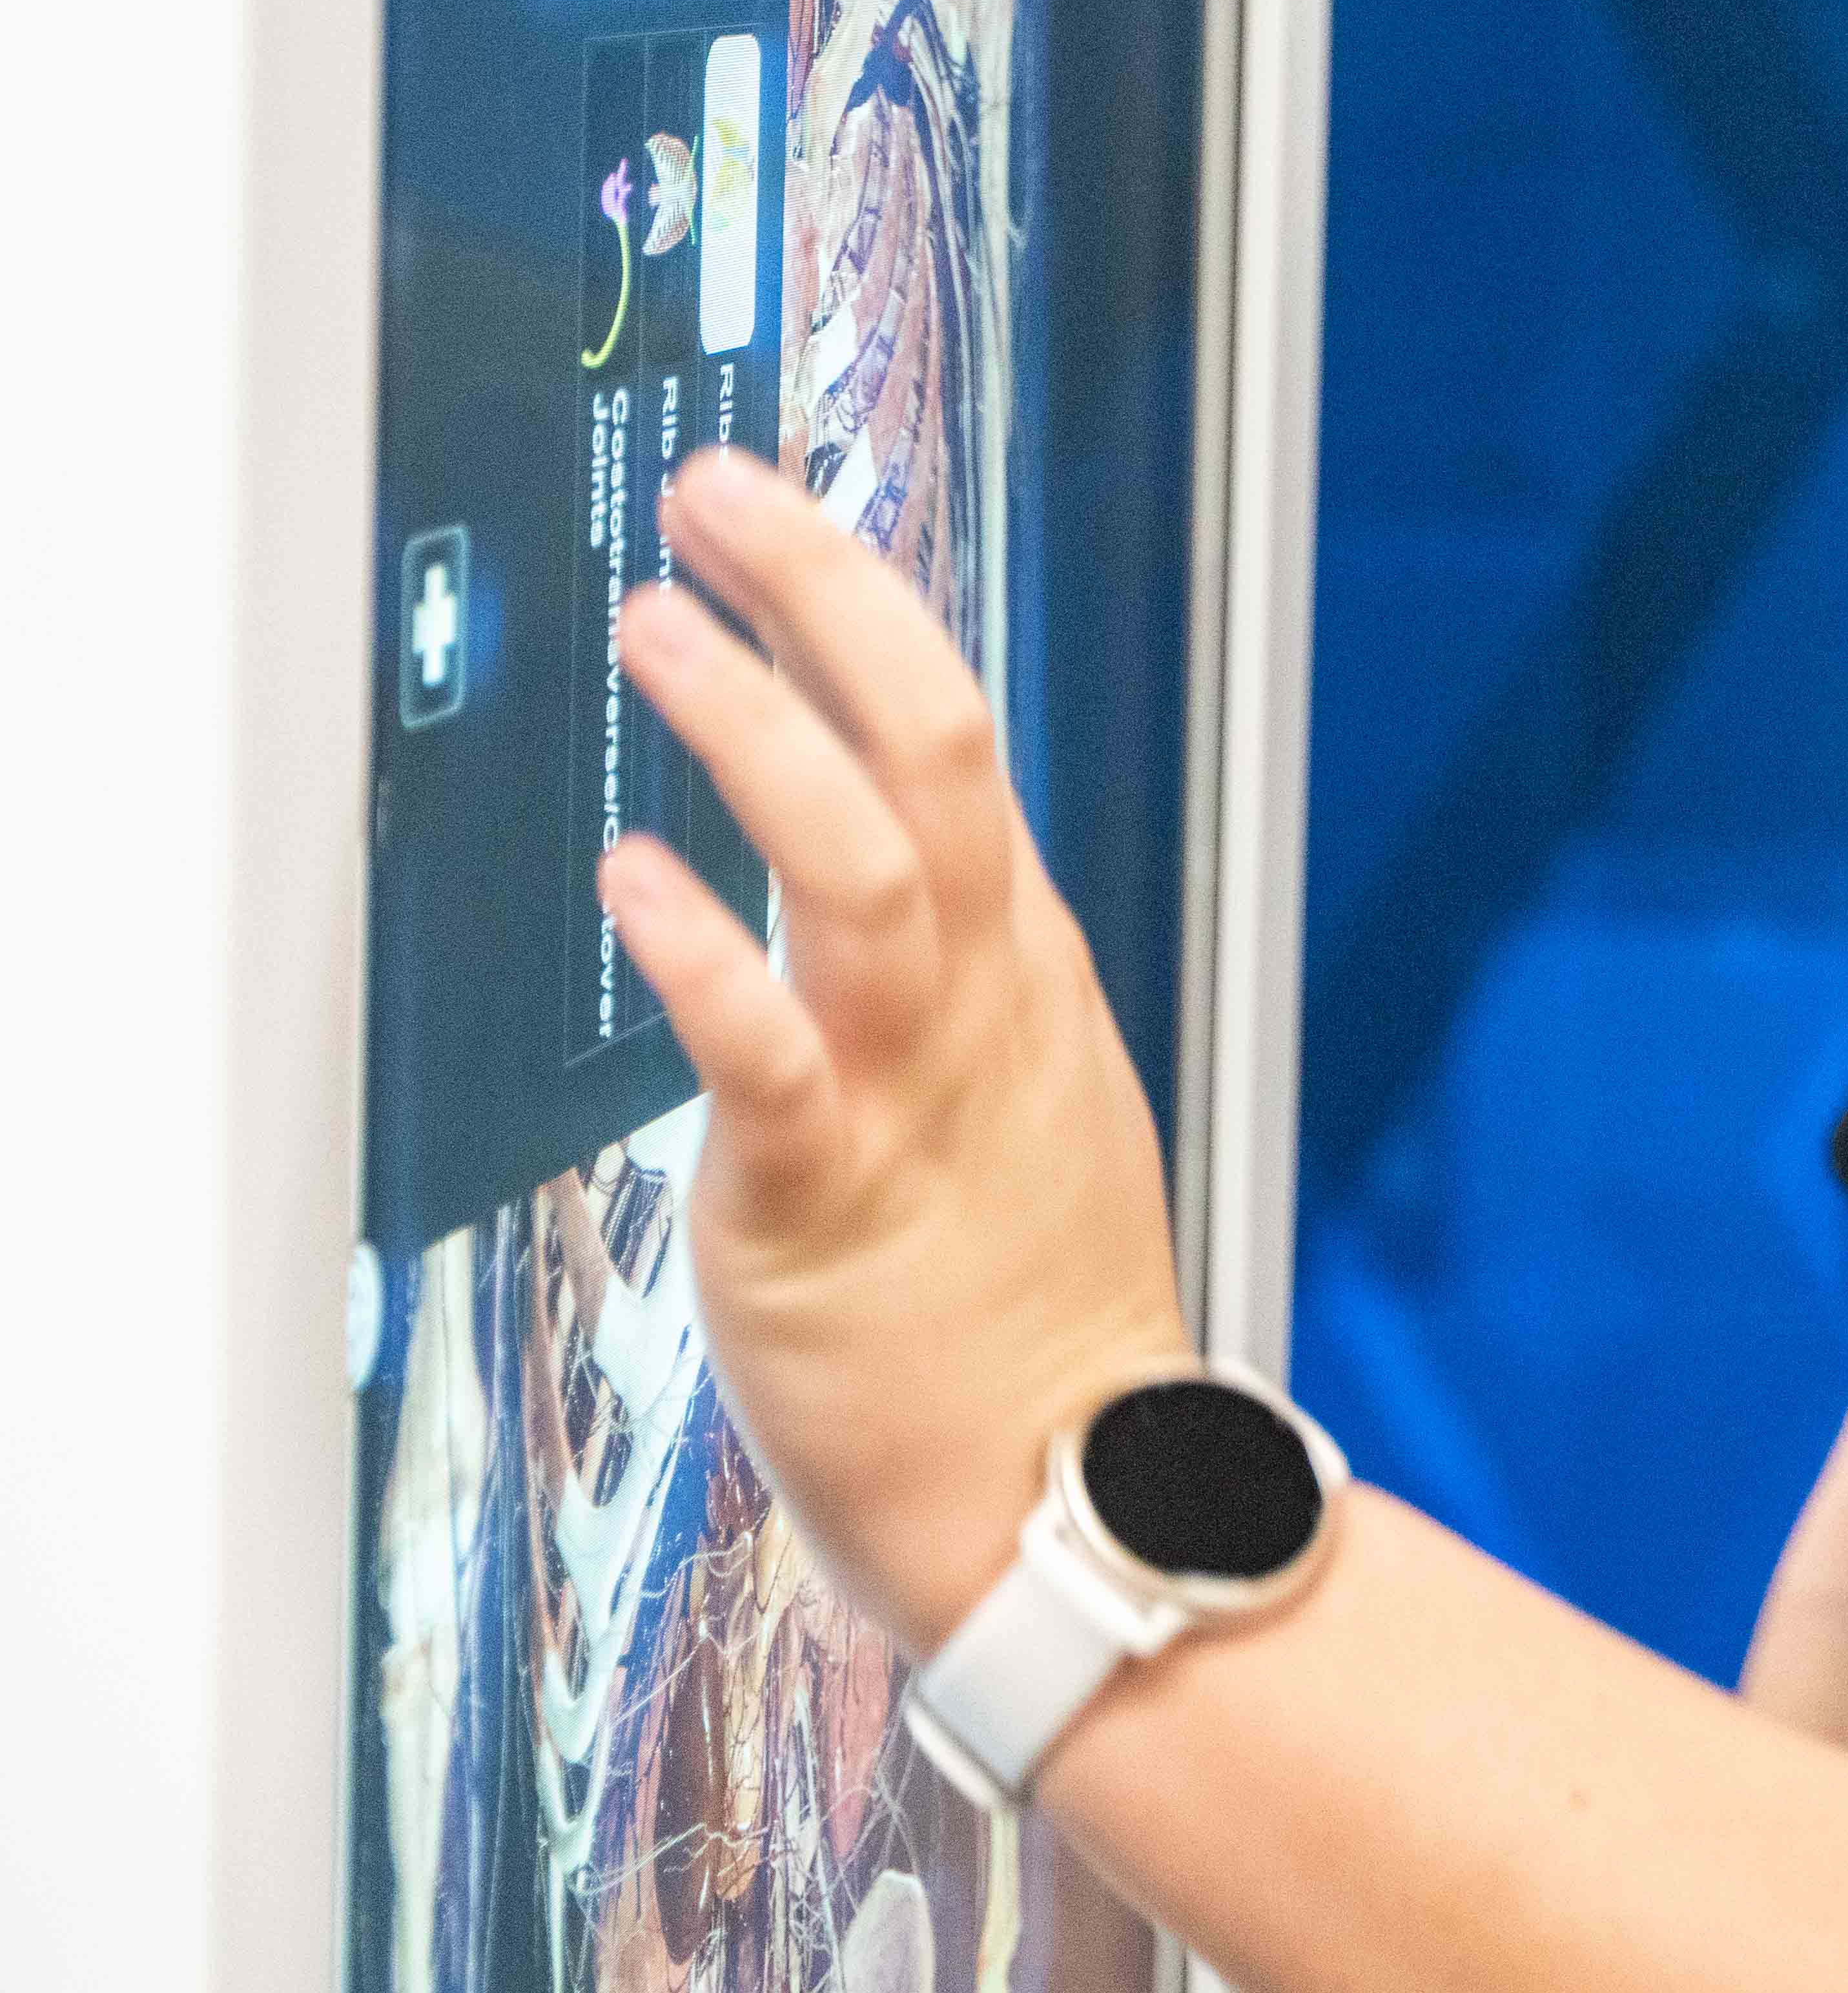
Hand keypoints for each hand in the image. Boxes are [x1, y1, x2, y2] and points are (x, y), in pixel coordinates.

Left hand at [599, 446, 1194, 1652]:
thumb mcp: (1020, 1087)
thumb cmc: (1025, 1312)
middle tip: (721, 496)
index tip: (770, 512)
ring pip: (863, 863)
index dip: (862, 605)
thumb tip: (875, 853)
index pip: (954, 734)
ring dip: (758, 730)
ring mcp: (914, 1089)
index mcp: (1022, 965)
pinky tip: (634, 873)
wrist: (1069, 1496)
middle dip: (829, 599)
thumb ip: (953, 969)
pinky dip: (705, 950)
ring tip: (659, 628)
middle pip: (933, 746)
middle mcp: (982, 997)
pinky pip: (775, 1050)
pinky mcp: (829, 1195)